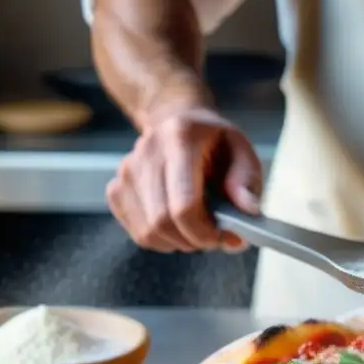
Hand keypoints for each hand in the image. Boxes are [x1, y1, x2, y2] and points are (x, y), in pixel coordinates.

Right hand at [106, 106, 261, 252]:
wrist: (176, 121)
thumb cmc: (213, 142)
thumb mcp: (242, 151)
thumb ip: (247, 181)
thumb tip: (247, 212)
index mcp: (180, 139)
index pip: (184, 204)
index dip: (205, 232)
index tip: (225, 237)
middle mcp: (146, 153)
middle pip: (162, 221)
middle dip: (194, 240)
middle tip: (215, 238)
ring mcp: (126, 171)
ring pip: (148, 232)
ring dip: (179, 242)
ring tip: (198, 229)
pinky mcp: (116, 189)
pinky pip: (138, 232)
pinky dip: (162, 239)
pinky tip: (178, 226)